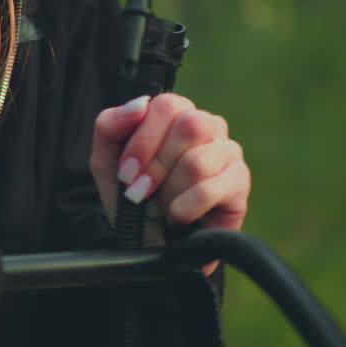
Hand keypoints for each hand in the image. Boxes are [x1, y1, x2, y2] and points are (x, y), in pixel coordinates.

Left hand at [90, 93, 250, 272]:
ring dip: (168, 191)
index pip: (167, 105)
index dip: (143, 141)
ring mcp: (228, 152)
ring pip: (198, 160)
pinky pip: (210, 189)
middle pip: (190, 125)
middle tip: (141, 191)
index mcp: (175, 114)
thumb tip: (139, 105)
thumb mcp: (106, 161)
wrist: (147, 241)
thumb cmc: (130, 195)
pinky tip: (178, 217)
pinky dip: (184, 207)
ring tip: (161, 206)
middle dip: (156, 165)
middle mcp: (207, 126)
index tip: (126, 172)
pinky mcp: (239, 183)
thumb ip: (109, 125)